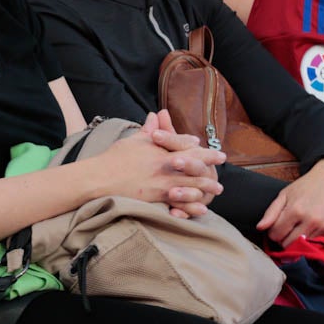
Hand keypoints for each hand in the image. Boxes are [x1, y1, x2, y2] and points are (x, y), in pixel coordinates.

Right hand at [87, 110, 225, 217]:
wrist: (101, 178)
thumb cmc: (115, 157)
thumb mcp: (134, 139)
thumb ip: (149, 129)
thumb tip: (156, 115)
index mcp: (160, 151)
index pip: (186, 148)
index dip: (201, 150)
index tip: (211, 149)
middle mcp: (165, 167)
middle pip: (194, 167)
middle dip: (210, 167)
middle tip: (222, 166)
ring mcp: (162, 184)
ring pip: (191, 186)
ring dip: (206, 187)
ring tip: (217, 189)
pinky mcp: (157, 199)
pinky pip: (180, 203)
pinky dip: (193, 206)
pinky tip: (203, 209)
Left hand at [257, 158, 323, 246]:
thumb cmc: (306, 186)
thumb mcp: (285, 194)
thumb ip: (271, 212)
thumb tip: (260, 228)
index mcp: (295, 209)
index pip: (276, 234)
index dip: (273, 233)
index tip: (276, 228)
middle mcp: (310, 220)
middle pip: (289, 244)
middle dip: (284, 239)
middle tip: (287, 230)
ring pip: (303, 246)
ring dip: (298, 241)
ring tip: (299, 228)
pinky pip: (317, 244)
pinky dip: (312, 240)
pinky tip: (311, 228)